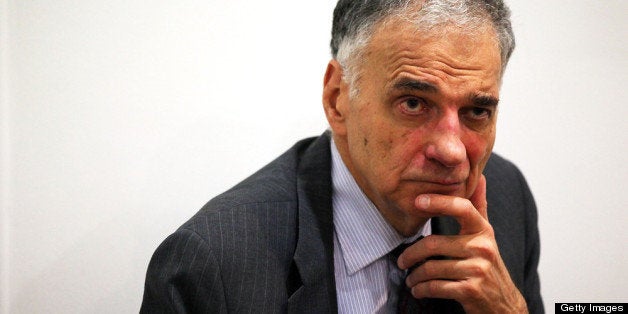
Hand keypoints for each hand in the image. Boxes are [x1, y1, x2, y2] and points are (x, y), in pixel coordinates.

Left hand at [396, 175, 527, 313]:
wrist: (504, 305)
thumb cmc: (488, 265)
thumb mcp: (486, 235)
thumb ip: (478, 206)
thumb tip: (478, 175)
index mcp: (483, 231)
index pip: (462, 208)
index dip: (439, 202)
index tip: (417, 201)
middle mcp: (483, 248)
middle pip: (434, 244)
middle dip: (411, 254)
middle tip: (401, 261)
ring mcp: (478, 270)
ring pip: (431, 268)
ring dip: (414, 276)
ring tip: (410, 278)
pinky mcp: (471, 291)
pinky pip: (435, 287)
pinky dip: (421, 290)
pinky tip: (418, 290)